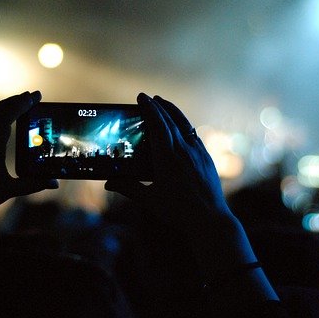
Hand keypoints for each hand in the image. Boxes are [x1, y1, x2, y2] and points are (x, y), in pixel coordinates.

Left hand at [0, 91, 57, 219]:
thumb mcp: (8, 190)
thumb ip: (33, 185)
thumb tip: (55, 183)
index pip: (12, 111)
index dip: (26, 102)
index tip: (37, 95)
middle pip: (1, 109)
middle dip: (17, 101)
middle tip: (31, 97)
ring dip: (5, 108)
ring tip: (17, 106)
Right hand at [105, 93, 253, 268]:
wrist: (210, 219)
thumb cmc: (178, 211)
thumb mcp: (150, 200)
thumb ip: (128, 188)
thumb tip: (108, 183)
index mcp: (167, 158)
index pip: (158, 125)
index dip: (149, 109)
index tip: (142, 97)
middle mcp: (184, 150)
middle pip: (170, 121)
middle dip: (158, 106)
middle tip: (148, 98)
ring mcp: (197, 153)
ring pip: (184, 125)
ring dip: (173, 112)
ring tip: (164, 103)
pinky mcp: (206, 158)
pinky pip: (194, 135)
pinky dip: (185, 126)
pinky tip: (182, 126)